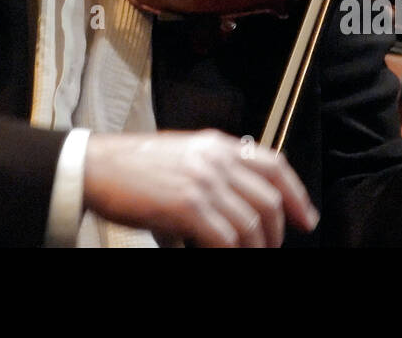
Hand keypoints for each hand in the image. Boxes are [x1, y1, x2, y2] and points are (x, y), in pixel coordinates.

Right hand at [82, 129, 318, 246]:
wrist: (95, 167)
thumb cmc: (132, 167)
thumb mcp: (181, 157)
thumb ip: (211, 176)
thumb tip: (231, 218)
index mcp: (217, 144)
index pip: (273, 164)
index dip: (296, 194)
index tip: (306, 220)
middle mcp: (216, 158)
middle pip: (269, 199)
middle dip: (275, 233)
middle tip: (269, 250)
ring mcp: (204, 181)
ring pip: (251, 225)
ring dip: (252, 250)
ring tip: (243, 257)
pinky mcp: (189, 205)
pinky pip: (226, 240)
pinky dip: (228, 254)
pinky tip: (217, 256)